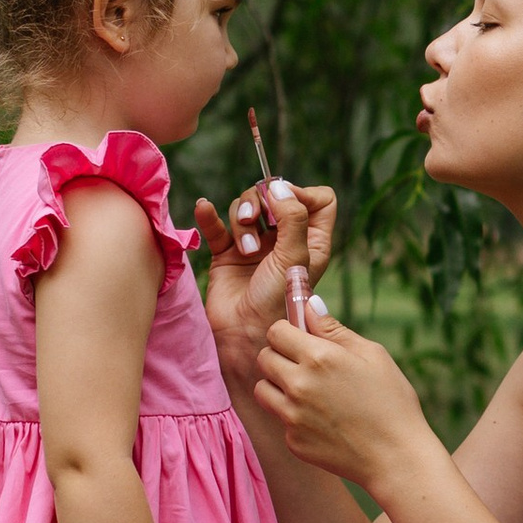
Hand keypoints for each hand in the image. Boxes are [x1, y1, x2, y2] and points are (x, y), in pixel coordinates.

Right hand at [194, 177, 336, 374]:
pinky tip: (204, 208)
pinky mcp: (227, 255)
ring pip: (245, 209)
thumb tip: (278, 186)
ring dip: (241, 221)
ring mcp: (254, 246)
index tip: (283, 202)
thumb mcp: (294, 259)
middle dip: (260, 203)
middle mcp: (284, 240)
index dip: (302, 193)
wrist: (243, 336)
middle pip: (274, 196)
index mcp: (310, 241)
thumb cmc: (277, 304)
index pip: (318, 200)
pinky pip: (216, 226)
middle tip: (254, 221)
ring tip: (244, 250)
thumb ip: (292, 218)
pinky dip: (209, 216)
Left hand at [251, 313, 436, 492]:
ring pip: (261, 389)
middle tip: (304, 365)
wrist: (397, 458)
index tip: (300, 339)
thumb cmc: (393, 402)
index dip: (287, 332)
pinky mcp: (293, 441)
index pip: (275, 331)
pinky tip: (322, 421)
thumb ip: (334, 330)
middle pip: (263, 358)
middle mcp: (299, 385)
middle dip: (280, 356)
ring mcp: (292, 416)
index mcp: (319, 357)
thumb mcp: (373, 355)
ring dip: (277, 386)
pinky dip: (294, 417)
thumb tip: (309, 305)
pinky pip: (280, 420)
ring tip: (306, 392)